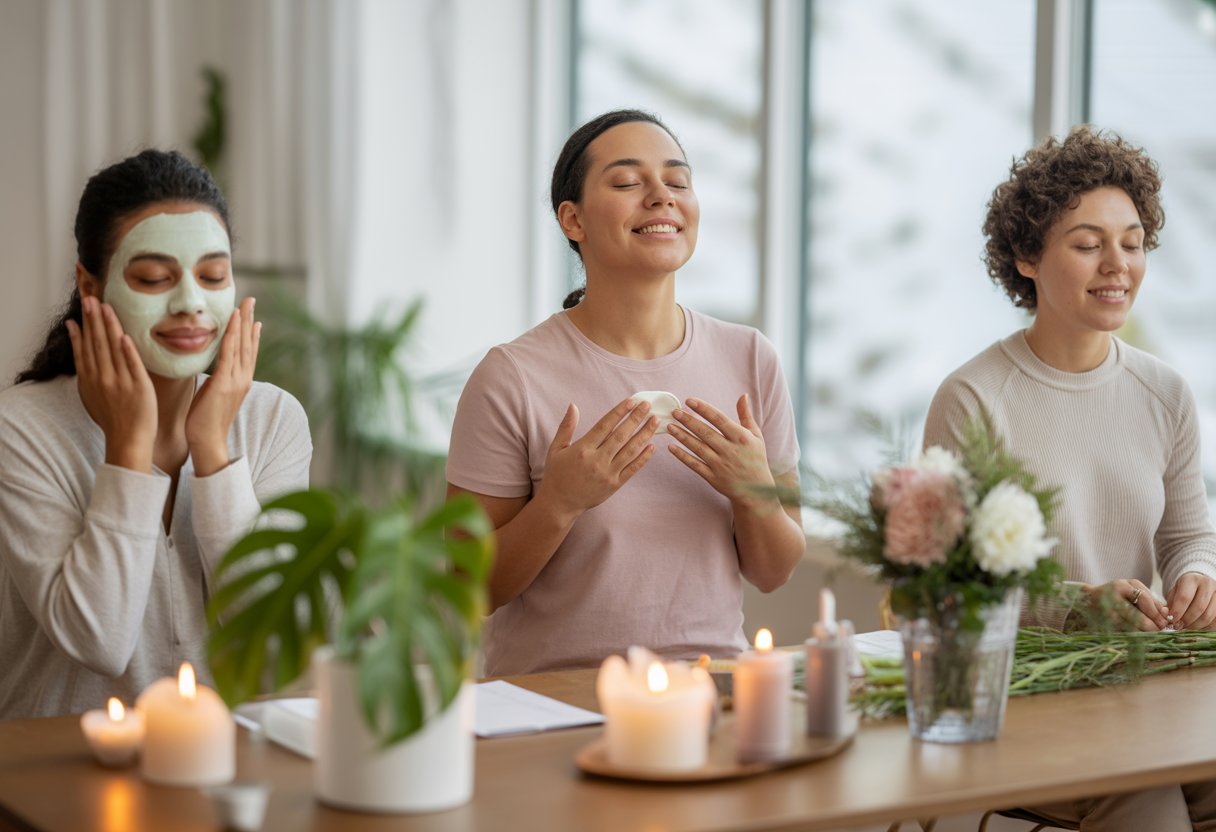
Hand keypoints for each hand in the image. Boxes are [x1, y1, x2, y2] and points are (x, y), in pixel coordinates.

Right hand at [66, 296, 156, 471]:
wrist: (128, 440)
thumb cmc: (114, 418)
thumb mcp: (93, 396)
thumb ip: (88, 373)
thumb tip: (82, 353)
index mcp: (91, 380)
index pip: (85, 349)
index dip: (82, 328)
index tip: (80, 310)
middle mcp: (103, 378)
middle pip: (96, 344)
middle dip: (92, 320)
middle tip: (89, 298)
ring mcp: (120, 382)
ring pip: (112, 349)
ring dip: (108, 327)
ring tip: (104, 307)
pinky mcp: (139, 387)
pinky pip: (132, 366)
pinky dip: (127, 351)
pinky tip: (123, 336)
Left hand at [186, 297, 259, 475]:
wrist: (207, 441)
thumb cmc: (206, 421)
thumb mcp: (214, 395)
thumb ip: (218, 381)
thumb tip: (215, 372)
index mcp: (241, 381)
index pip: (248, 352)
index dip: (250, 332)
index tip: (251, 316)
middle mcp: (243, 378)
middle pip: (249, 344)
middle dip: (249, 320)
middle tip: (252, 300)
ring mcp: (236, 380)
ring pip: (241, 345)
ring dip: (242, 322)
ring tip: (244, 304)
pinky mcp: (225, 383)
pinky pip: (229, 354)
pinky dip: (233, 336)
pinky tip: (233, 321)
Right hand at [533, 398, 657, 519]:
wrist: (559, 503)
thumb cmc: (556, 474)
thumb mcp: (556, 448)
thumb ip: (566, 426)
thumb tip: (573, 405)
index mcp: (583, 448)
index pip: (605, 425)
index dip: (619, 412)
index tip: (631, 401)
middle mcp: (597, 460)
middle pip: (621, 435)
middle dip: (636, 419)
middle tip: (647, 406)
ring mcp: (607, 473)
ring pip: (630, 451)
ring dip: (644, 435)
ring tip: (655, 422)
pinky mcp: (614, 485)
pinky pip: (632, 469)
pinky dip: (643, 458)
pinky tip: (652, 446)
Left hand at [667, 394, 775, 509]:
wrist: (756, 489)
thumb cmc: (755, 458)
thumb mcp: (755, 436)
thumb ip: (746, 415)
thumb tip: (743, 395)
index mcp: (741, 437)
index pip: (719, 419)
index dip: (703, 409)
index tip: (689, 400)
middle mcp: (730, 450)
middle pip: (705, 432)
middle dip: (688, 421)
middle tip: (674, 411)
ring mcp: (721, 465)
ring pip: (698, 448)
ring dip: (682, 436)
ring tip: (670, 426)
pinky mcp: (713, 478)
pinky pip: (695, 465)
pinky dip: (682, 456)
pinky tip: (671, 447)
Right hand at [1081, 578, 1171, 631]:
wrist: (1088, 600)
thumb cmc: (1116, 594)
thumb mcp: (1132, 589)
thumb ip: (1150, 600)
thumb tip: (1166, 615)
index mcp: (1120, 586)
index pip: (1145, 601)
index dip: (1157, 613)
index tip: (1166, 622)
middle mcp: (1111, 599)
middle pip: (1137, 617)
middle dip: (1152, 627)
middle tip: (1160, 631)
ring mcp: (1105, 614)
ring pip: (1130, 629)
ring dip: (1144, 634)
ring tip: (1152, 635)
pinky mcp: (1103, 625)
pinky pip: (1123, 634)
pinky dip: (1134, 637)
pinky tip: (1140, 637)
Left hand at [1166, 572, 1215, 629]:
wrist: (1199, 585)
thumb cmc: (1183, 591)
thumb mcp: (1173, 593)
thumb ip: (1169, 604)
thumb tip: (1165, 615)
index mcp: (1191, 579)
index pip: (1184, 597)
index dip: (1177, 611)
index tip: (1171, 620)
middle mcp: (1207, 584)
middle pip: (1198, 608)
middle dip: (1186, 620)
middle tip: (1178, 626)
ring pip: (1208, 616)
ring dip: (1195, 625)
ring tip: (1185, 628)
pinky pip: (1214, 621)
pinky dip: (1204, 627)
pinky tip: (1195, 627)